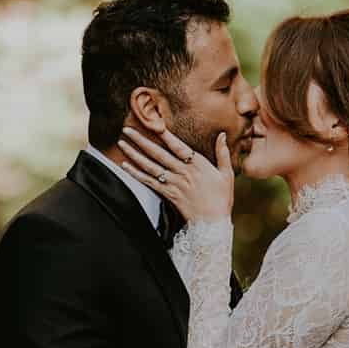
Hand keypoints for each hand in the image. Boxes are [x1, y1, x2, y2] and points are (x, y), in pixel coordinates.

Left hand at [118, 127, 233, 221]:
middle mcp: (183, 172)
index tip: (153, 123)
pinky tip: (125, 165)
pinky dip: (136, 174)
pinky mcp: (168, 195)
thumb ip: (223, 153)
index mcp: (198, 164)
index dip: (165, 135)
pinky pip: (149, 182)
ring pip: (150, 166)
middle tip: (127, 130)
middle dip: (141, 140)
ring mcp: (174, 184)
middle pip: (158, 154)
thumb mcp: (226, 174)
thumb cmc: (222, 199)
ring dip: (134, 154)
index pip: (178, 146)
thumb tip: (222, 135)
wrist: (213, 224)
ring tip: (122, 144)